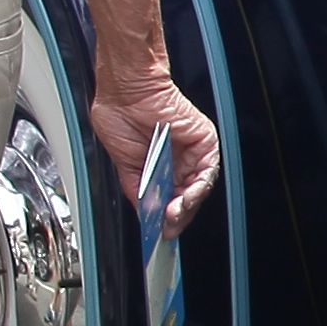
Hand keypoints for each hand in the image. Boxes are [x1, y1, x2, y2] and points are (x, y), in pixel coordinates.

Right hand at [89, 69, 216, 229]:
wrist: (126, 91)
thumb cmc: (119, 117)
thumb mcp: (125, 165)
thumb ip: (139, 191)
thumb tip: (146, 216)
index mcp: (159, 167)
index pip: (169, 199)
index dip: (166, 218)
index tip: (161, 234)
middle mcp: (178, 161)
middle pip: (186, 197)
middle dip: (177, 216)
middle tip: (167, 228)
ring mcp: (192, 152)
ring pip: (198, 187)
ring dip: (186, 205)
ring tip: (173, 215)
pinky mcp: (204, 141)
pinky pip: (207, 169)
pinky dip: (197, 186)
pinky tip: (184, 197)